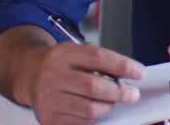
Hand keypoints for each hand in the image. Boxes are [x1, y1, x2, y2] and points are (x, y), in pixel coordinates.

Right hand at [23, 43, 144, 124]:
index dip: (122, 65)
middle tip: (133, 94)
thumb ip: (100, 62)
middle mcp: (52, 76)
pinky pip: (80, 123)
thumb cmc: (62, 65)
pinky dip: (94, 119)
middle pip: (93, 86)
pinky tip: (97, 110)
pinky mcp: (48, 118)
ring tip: (112, 102)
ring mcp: (48, 99)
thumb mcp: (77, 53)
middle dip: (119, 92)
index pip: (97, 57)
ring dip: (107, 107)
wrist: (30, 75)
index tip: (140, 72)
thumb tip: (129, 76)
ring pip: (88, 109)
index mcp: (63, 54)